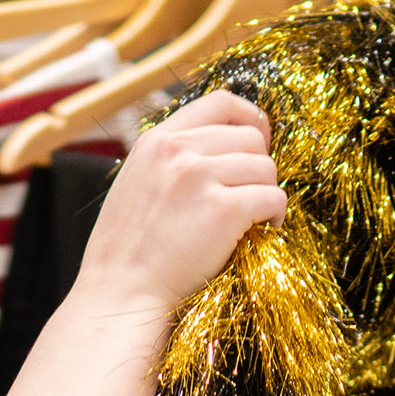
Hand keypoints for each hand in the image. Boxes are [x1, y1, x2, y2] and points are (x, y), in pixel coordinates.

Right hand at [69, 90, 286, 324]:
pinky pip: (273, 198)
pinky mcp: (224, 209)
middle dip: (259, 168)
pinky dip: (274, 218)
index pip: (219, 101)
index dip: (249, 118)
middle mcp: (178, 150)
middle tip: (250, 197)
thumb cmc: (127, 252)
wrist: (120, 293)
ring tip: (252, 220)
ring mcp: (200, 177)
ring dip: (266, 194)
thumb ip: (171, 160)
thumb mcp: (138, 184)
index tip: (257, 142)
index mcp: (156, 140)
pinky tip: (260, 233)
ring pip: (266, 168)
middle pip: (251, 137)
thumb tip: (221, 149)